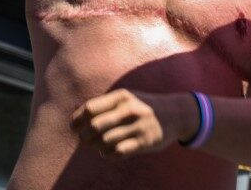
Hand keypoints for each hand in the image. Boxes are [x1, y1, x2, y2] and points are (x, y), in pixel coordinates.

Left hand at [70, 89, 196, 159]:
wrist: (176, 114)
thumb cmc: (143, 107)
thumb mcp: (127, 98)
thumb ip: (105, 105)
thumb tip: (76, 116)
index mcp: (121, 96)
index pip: (90, 108)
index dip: (76, 120)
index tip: (73, 128)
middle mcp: (129, 110)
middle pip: (94, 126)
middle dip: (84, 136)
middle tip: (83, 140)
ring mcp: (137, 126)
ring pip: (105, 141)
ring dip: (95, 146)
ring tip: (96, 146)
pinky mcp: (144, 142)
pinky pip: (118, 152)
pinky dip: (108, 154)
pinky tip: (108, 152)